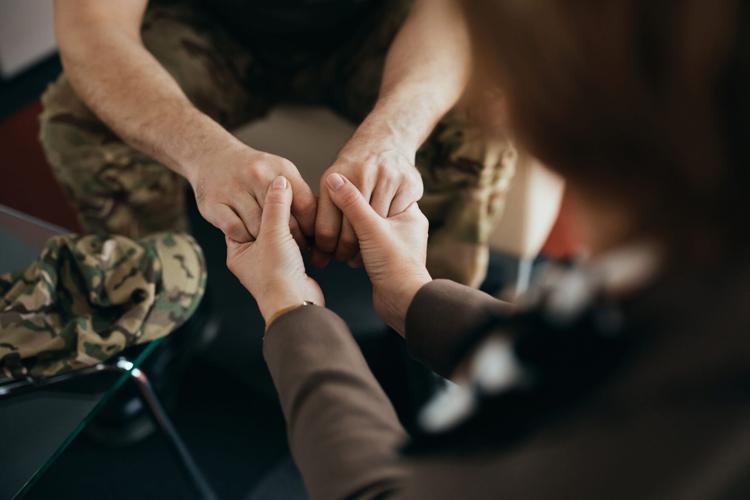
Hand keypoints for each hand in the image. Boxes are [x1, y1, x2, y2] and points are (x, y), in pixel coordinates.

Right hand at [189, 143, 316, 246]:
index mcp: (281, 169)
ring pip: (259, 229)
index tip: (312, 240)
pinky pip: (236, 231)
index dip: (311, 228)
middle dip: (292, 239)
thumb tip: (320, 221)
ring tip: (271, 245)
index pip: (306, 206)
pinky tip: (248, 238)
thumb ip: (297, 193)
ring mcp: (235, 189)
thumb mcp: (279, 172)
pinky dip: (244, 238)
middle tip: (294, 248)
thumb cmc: (251, 170)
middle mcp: (258, 176)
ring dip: (266, 241)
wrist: (211, 156)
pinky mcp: (215, 203)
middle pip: (284, 221)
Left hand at [226, 176, 323, 323]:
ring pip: (280, 234)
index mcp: (238, 251)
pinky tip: (308, 226)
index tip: (266, 185)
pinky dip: (300, 235)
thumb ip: (276, 206)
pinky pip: (293, 244)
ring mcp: (271, 263)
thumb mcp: (274, 234)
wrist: (296, 305)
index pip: (242, 217)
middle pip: (262, 224)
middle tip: (285, 192)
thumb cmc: (277, 276)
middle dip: (275, 211)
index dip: (254, 201)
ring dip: (290, 223)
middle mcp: (252, 258)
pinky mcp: (290, 267)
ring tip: (299, 208)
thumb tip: (280, 181)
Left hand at [314, 139, 422, 266]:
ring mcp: (388, 178)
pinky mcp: (409, 183)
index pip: (327, 229)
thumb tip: (316, 256)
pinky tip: (383, 236)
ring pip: (376, 228)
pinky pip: (397, 218)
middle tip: (344, 259)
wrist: (386, 140)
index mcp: (334, 177)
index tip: (326, 256)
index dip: (326, 249)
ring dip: (369, 246)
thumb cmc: (355, 168)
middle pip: (352, 233)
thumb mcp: (332, 182)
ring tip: (362, 253)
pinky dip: (390, 231)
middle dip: (346, 252)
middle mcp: (361, 175)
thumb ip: (324, 213)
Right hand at [325, 172, 430, 334]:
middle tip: (330, 210)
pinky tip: (339, 247)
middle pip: (371, 210)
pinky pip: (363, 244)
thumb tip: (334, 179)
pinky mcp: (383, 259)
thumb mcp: (371, 228)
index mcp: (409, 213)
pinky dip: (351, 245)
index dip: (357, 190)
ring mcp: (394, 244)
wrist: (403, 303)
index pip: (380, 192)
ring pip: (365, 229)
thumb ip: (352, 203)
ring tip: (332, 233)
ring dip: (348, 232)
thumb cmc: (395, 265)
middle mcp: (404, 226)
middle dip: (350, 214)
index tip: (336, 188)